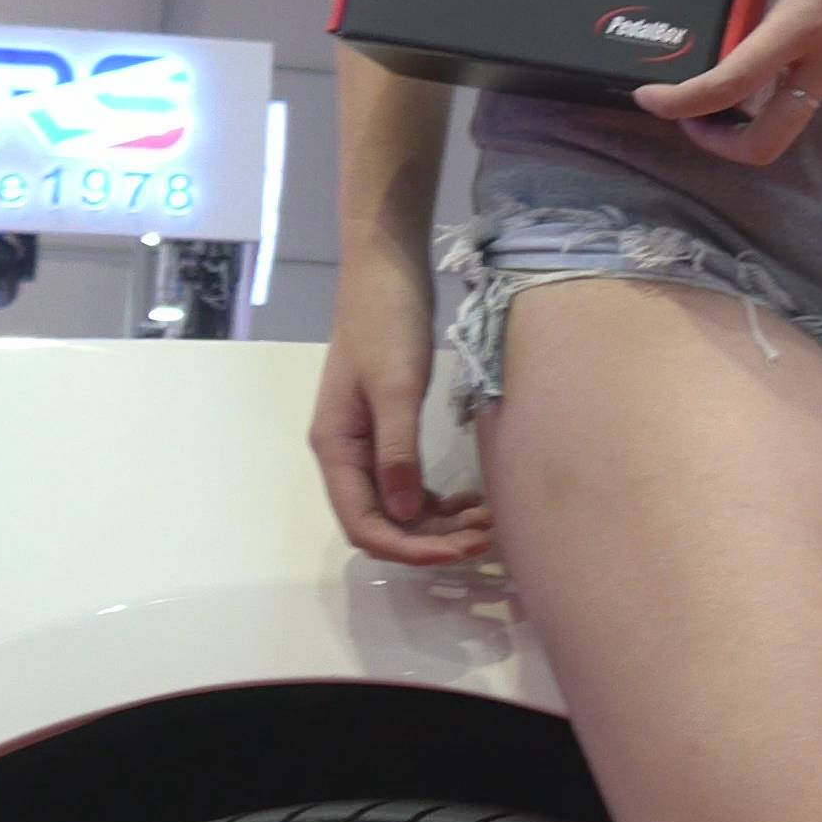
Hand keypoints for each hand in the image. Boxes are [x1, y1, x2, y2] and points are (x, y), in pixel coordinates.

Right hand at [310, 240, 494, 564]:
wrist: (387, 270)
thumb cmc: (387, 322)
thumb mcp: (395, 387)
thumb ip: (397, 452)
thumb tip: (402, 517)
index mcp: (335, 448)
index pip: (363, 524)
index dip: (408, 548)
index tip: (457, 551)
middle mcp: (346, 454)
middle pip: (383, 522)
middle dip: (431, 540)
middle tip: (484, 538)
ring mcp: (367, 444)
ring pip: (399, 508)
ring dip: (440, 523)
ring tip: (487, 521)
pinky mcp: (389, 430)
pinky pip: (410, 483)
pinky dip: (439, 499)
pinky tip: (472, 499)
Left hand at [632, 0, 821, 166]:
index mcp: (808, 23)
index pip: (730, 87)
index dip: (681, 103)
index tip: (650, 97)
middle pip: (767, 142)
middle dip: (720, 141)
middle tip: (692, 114)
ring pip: (799, 97)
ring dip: (767, 81)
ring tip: (762, 17)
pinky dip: (808, 58)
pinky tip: (820, 3)